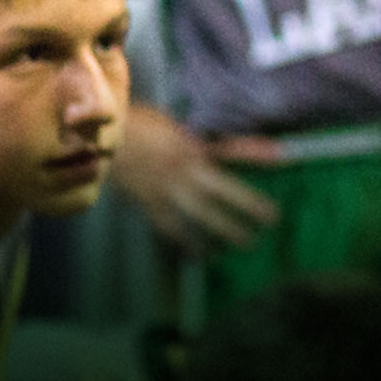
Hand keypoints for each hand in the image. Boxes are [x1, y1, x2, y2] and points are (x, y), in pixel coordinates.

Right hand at [109, 104, 280, 254]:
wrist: (99, 139)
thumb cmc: (135, 125)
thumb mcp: (170, 125)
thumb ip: (194, 141)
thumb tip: (216, 151)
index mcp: (189, 146)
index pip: (229, 150)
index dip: (256, 154)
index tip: (281, 159)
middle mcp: (181, 171)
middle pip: (221, 193)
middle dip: (246, 207)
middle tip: (269, 222)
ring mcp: (165, 191)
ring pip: (198, 216)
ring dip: (220, 232)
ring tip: (238, 246)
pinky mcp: (148, 205)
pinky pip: (170, 229)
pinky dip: (184, 243)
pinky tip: (197, 255)